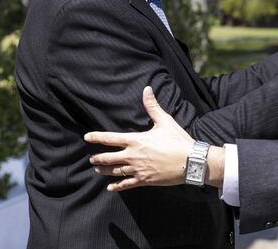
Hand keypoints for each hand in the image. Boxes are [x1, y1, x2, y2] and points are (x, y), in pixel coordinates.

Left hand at [85, 87, 206, 191]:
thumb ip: (152, 106)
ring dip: (105, 171)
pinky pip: (127, 184)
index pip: (110, 138)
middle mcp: (133, 156)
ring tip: (97, 170)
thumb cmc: (177, 140)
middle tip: (91, 159)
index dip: (97, 137)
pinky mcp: (144, 180)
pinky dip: (117, 186)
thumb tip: (147, 89)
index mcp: (136, 140)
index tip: (87, 137)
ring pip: (115, 172)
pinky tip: (110, 188)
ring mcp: (138, 170)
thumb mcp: (164, 121)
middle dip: (98, 158)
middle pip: (109, 158)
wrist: (190, 161)